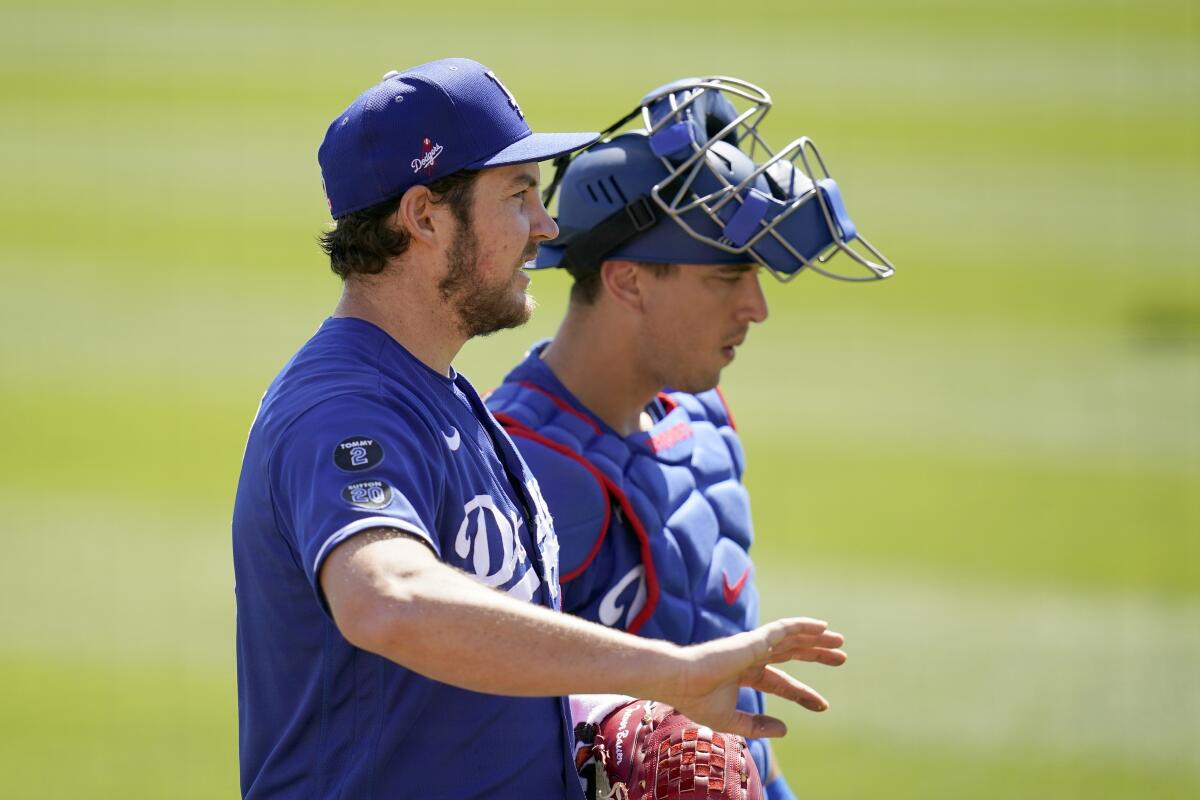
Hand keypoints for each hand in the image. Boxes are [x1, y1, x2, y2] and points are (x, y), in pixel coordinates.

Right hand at [660, 617, 845, 738]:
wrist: (679, 681)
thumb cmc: (696, 699)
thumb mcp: (731, 720)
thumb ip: (756, 725)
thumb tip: (785, 729)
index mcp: (745, 673)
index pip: (781, 682)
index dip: (803, 694)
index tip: (822, 706)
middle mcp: (752, 656)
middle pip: (791, 652)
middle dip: (816, 654)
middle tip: (841, 658)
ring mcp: (753, 645)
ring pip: (792, 638)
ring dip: (816, 638)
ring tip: (839, 641)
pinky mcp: (754, 639)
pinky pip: (785, 628)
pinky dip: (803, 626)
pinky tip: (822, 627)